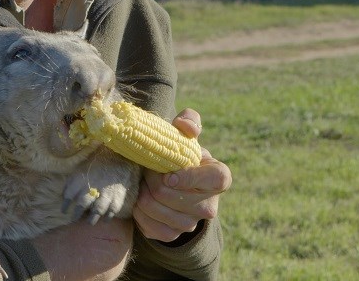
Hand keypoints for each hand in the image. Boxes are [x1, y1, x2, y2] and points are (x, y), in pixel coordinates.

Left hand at [133, 108, 231, 241]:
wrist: (170, 183)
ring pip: (159, 212)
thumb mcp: (185, 135)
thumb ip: (188, 122)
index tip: (169, 173)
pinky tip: (139, 200)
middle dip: (153, 180)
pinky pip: (152, 228)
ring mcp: (192, 223)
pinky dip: (139, 213)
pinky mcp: (174, 235)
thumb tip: (185, 126)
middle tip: (146, 171)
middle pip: (173, 196)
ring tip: (142, 183)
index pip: (215, 179)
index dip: (190, 177)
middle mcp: (210, 205)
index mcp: (219, 177)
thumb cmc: (179, 155)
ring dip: (143, 195)